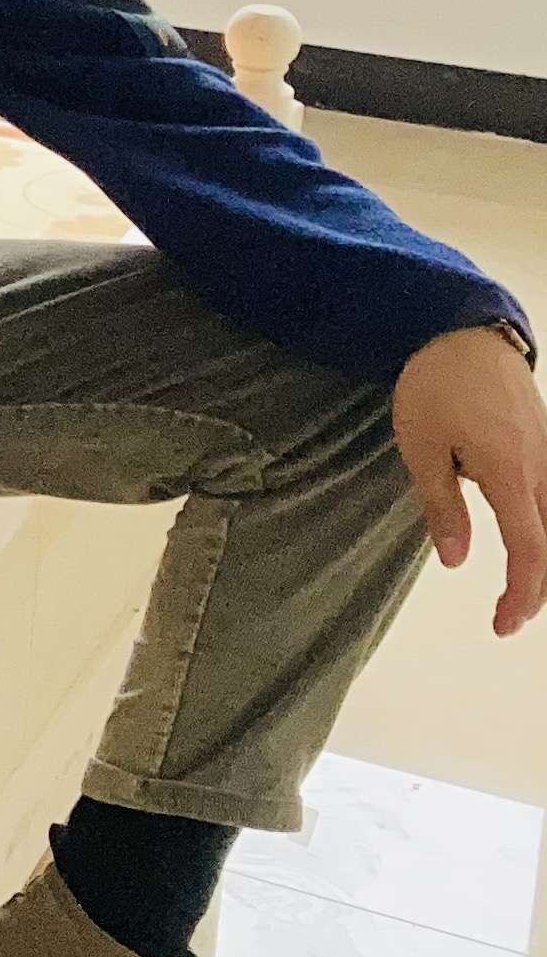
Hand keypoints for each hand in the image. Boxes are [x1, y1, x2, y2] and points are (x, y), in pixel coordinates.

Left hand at [393, 321, 546, 636]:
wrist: (465, 331)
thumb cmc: (435, 386)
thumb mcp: (421, 447)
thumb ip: (443, 506)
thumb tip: (456, 561)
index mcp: (511, 473)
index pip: (530, 549)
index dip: (521, 593)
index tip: (502, 625)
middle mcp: (542, 468)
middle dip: (535, 585)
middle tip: (506, 617)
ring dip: (541, 556)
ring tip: (516, 587)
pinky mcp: (543, 444)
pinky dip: (542, 526)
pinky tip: (527, 538)